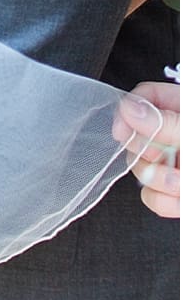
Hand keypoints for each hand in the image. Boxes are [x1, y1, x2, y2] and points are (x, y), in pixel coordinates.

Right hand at [113, 82, 179, 217]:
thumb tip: (129, 109)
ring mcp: (175, 166)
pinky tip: (182, 201)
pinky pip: (152, 198)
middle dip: (148, 153)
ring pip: (141, 169)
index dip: (129, 112)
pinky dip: (165, 203)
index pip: (146, 97)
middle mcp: (176, 136)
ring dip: (160, 181)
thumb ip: (168, 124)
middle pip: (137, 135)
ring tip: (182, 185)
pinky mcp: (176, 195)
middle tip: (165, 157)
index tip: (123, 132)